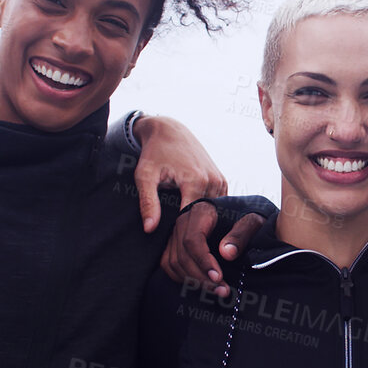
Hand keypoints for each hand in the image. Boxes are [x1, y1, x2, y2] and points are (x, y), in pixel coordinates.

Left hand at [133, 116, 228, 232]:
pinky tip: (193, 215)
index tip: (168, 237)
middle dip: (190, 226)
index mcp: (196, 181)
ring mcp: (220, 180)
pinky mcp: (222, 180)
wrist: (170, 130)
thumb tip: (149, 228)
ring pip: (213, 212)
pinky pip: (218, 204)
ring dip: (200, 220)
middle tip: (174, 234)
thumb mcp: (145, 176)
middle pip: (204, 217)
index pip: (192, 220)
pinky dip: (207, 211)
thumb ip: (148, 202)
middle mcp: (213, 181)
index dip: (179, 231)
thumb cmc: (154, 153)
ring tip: (183, 224)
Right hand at [161, 201, 263, 296]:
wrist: (242, 215)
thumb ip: (241, 234)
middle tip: (222, 290)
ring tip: (217, 290)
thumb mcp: (253, 221)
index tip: (218, 277)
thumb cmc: (248, 217)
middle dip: (201, 277)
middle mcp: (184, 221)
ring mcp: (176, 233)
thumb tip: (226, 253)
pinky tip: (202, 285)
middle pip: (183, 255)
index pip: (193, 240)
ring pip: (174, 263)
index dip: (203, 261)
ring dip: (193, 281)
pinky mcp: (173, 244)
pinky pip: (169, 265)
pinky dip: (183, 278)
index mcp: (201, 211)